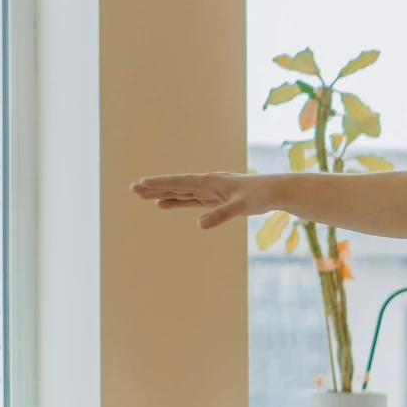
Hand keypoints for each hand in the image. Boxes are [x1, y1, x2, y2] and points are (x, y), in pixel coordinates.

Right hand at [132, 173, 266, 228]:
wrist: (274, 191)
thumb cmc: (259, 195)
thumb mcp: (241, 207)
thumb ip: (221, 215)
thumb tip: (200, 224)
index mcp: (210, 182)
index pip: (180, 183)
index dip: (161, 184)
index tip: (142, 183)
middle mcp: (206, 184)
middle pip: (175, 186)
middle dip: (154, 188)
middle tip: (133, 189)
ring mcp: (209, 191)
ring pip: (180, 193)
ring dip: (161, 194)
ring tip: (142, 195)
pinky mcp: (214, 199)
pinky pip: (190, 200)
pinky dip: (176, 201)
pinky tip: (164, 203)